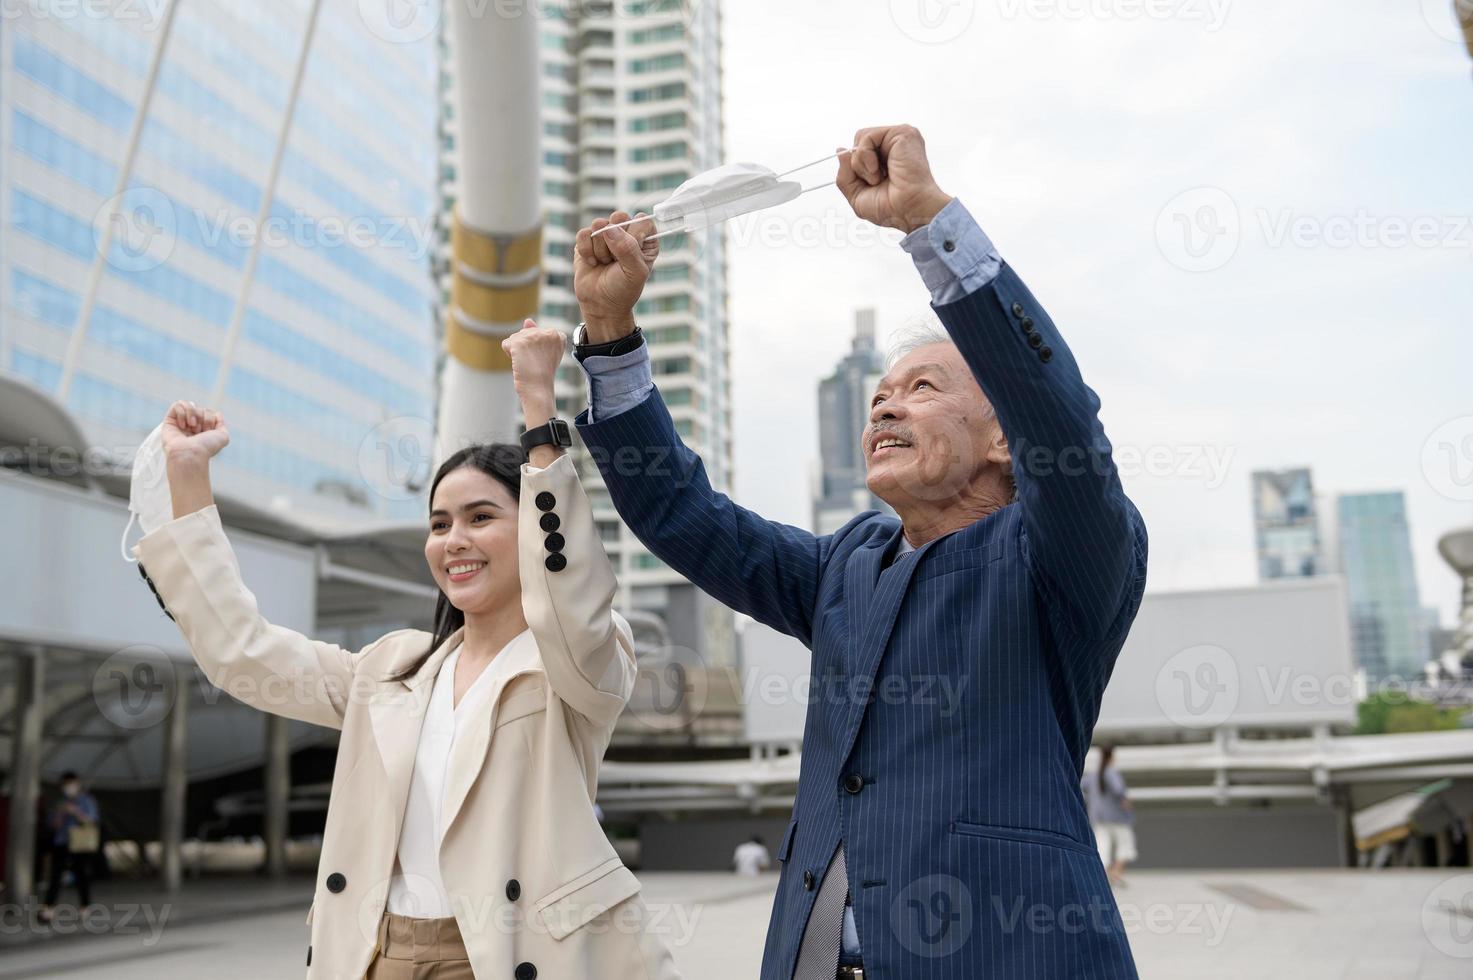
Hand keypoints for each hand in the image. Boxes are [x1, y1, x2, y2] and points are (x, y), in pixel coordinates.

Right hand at [161, 400, 228, 465]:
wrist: (190, 454)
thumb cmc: (206, 447)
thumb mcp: (223, 436)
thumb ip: (222, 425)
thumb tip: (217, 414)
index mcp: (203, 429)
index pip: (209, 412)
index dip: (210, 419)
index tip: (208, 431)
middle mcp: (192, 426)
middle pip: (201, 408)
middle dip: (203, 418)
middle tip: (199, 431)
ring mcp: (181, 423)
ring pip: (189, 405)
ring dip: (193, 414)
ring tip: (192, 426)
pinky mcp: (169, 421)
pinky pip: (177, 404)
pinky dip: (182, 412)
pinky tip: (183, 424)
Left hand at [501, 318, 563, 417]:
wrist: (539, 389)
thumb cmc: (542, 374)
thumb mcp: (544, 351)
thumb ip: (537, 333)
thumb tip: (528, 320)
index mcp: (558, 335)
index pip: (537, 333)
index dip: (536, 347)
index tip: (543, 359)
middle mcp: (548, 332)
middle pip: (525, 333)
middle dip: (525, 348)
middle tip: (535, 362)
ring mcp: (533, 336)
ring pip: (515, 338)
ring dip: (517, 351)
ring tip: (528, 363)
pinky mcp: (520, 342)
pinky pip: (506, 344)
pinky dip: (509, 354)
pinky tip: (519, 363)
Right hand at [573, 211, 658, 341]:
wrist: (601, 305)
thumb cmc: (623, 290)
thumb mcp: (634, 272)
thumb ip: (627, 248)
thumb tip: (609, 228)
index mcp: (646, 239)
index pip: (642, 220)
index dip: (635, 236)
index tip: (631, 255)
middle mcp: (627, 233)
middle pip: (619, 216)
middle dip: (615, 241)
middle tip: (616, 260)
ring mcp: (606, 235)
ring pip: (599, 224)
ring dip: (601, 249)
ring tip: (605, 263)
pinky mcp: (587, 240)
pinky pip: (583, 234)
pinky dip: (586, 250)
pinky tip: (592, 263)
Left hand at [836, 125, 952, 233]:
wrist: (910, 211)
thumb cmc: (891, 208)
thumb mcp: (856, 194)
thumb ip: (844, 173)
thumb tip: (840, 149)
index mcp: (887, 157)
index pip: (860, 150)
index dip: (855, 166)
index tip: (867, 183)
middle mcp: (894, 145)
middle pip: (858, 141)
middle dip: (857, 166)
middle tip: (874, 182)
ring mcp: (899, 137)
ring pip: (861, 137)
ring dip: (861, 163)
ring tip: (877, 177)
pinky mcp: (902, 133)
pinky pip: (867, 137)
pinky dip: (865, 156)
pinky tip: (878, 170)